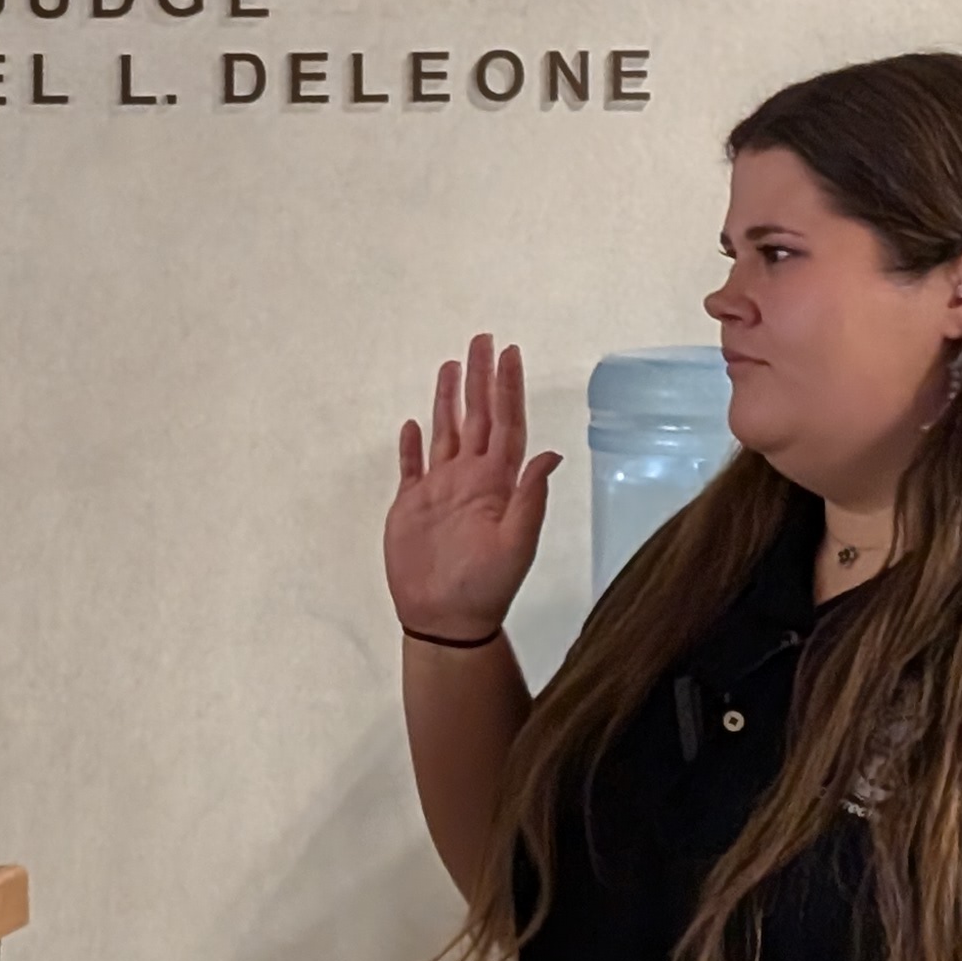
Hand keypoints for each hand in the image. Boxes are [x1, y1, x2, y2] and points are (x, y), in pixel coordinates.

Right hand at [386, 333, 557, 643]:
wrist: (445, 620)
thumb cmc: (485, 589)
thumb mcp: (516, 544)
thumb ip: (530, 498)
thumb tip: (550, 455)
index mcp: (496, 484)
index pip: (505, 424)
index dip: (507, 389)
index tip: (509, 354)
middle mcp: (470, 480)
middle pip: (476, 417)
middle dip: (480, 378)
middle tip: (482, 340)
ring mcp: (440, 490)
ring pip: (445, 432)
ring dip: (448, 399)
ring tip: (451, 366)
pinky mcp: (411, 505)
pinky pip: (411, 466)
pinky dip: (411, 444)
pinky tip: (413, 423)